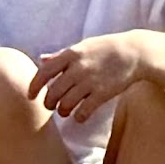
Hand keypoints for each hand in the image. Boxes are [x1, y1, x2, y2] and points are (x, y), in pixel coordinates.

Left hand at [29, 33, 144, 121]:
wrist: (134, 52)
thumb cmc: (105, 48)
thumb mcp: (81, 46)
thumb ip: (60, 55)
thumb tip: (41, 59)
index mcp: (71, 54)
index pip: (45, 71)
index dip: (34, 85)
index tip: (30, 95)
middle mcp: (78, 68)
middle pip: (54, 91)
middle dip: (49, 102)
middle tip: (50, 106)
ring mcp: (90, 81)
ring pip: (67, 103)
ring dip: (63, 111)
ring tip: (65, 111)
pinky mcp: (103, 93)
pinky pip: (84, 111)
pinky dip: (79, 117)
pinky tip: (80, 116)